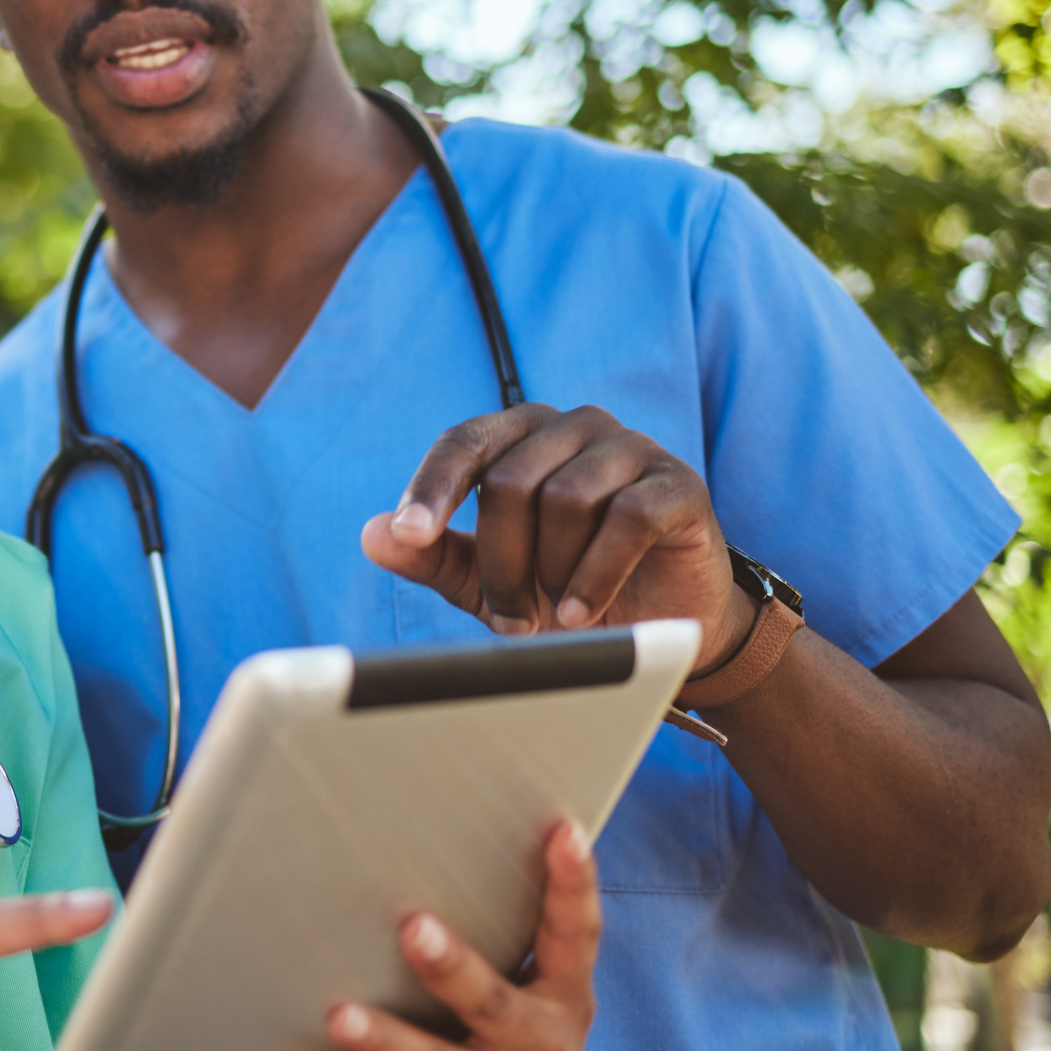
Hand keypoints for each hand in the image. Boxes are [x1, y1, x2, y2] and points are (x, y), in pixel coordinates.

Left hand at [295, 823, 598, 1050]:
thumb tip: (427, 847)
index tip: (563, 832)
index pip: (576, 939)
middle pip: (495, 1005)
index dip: (573, 886)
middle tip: (411, 928)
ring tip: (339, 1014)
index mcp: (564, 1003)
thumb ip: (499, 950)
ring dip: (387, 1041)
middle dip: (453, 968)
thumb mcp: (520, 1008)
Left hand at [362, 402, 749, 669]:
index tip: (408, 535)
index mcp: (520, 435)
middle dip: (500, 563)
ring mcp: (631, 448)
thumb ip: (432, 556)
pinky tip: (581, 614)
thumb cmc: (562, 588)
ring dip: (550, 573)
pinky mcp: (679, 484)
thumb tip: (371, 535)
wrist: (657, 624)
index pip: (463, 443)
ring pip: (565, 498)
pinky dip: (596, 575)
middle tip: (508, 621)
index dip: (431, 488)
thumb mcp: (486, 580)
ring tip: (555, 616)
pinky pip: (627, 518)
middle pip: (510, 482)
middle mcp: (574, 426)